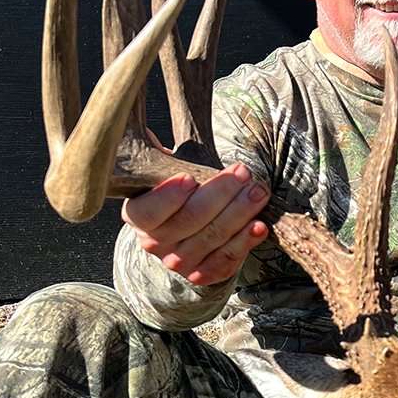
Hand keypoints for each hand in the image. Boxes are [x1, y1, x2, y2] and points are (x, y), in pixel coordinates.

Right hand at [122, 162, 269, 285]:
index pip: (148, 212)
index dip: (169, 197)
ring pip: (211, 240)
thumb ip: (159, 152)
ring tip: (259, 191)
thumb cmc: (181, 190)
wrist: (187, 232)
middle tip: (243, 173)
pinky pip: (225, 263)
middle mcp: (153, 243)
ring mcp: (178, 263)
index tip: (191, 177)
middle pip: (189, 222)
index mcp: (138, 215)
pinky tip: (260, 226)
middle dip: (220, 195)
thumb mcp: (167, 169)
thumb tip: (145, 122)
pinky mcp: (202, 275)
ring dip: (239, 214)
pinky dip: (244, 244)